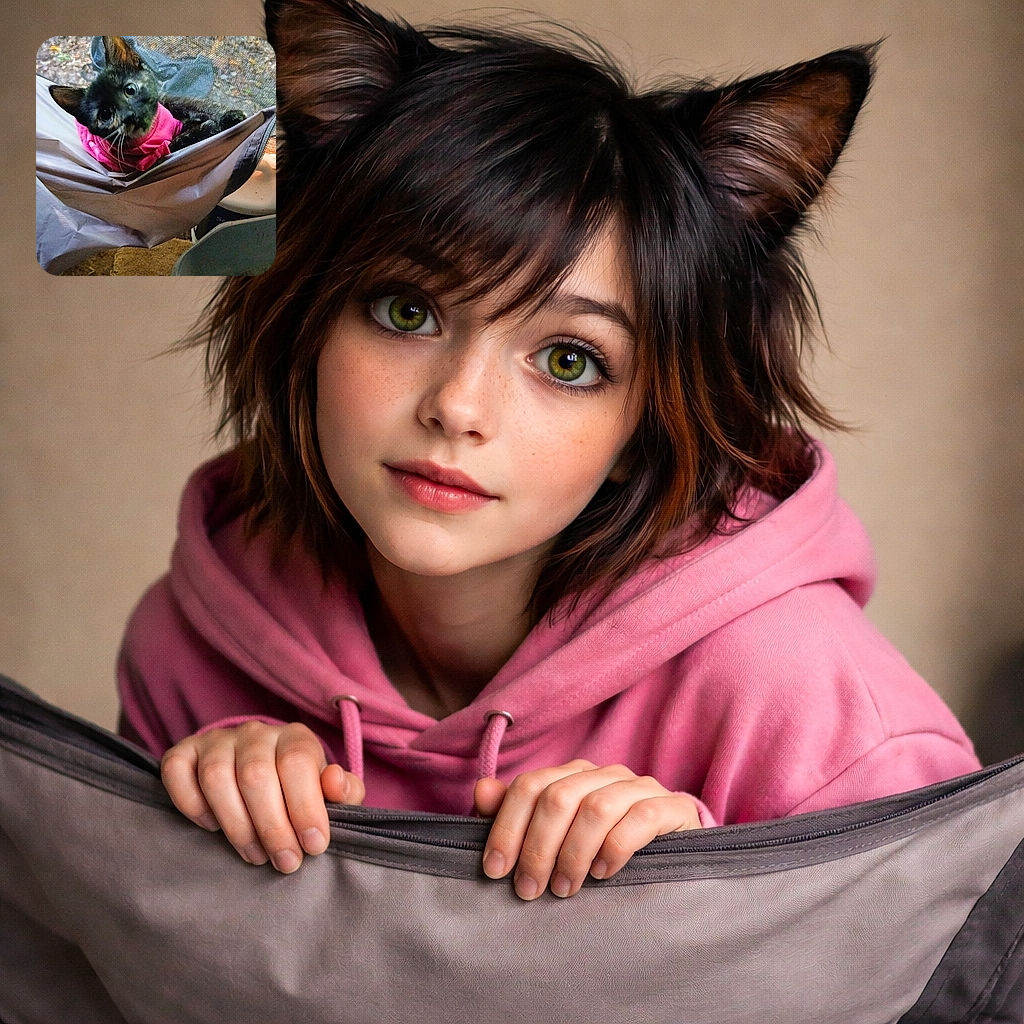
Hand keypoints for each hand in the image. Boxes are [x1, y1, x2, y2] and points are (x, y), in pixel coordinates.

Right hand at [161, 721, 364, 872]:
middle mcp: (255, 733)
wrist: (262, 776)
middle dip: (272, 826)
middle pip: (256, 775)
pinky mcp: (184, 752)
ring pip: (216, 778)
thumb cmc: (300, 791)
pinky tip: (212, 826)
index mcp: (294, 736)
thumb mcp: (330, 793)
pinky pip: (177, 772)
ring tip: (255, 855)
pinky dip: (191, 804)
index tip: (315, 846)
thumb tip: (335, 783)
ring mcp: (216, 740)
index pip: (297, 762)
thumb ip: (345, 791)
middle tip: (285, 862)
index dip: (305, 806)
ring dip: (236, 825)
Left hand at [474, 760, 699, 899]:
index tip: (494, 870)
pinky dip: (615, 848)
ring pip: (596, 808)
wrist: (670, 859)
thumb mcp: (554, 840)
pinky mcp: (671, 807)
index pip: (530, 786)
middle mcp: (603, 773)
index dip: (506, 827)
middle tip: (529, 890)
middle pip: (558, 797)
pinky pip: (640, 818)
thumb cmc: (600, 851)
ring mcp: (639, 786)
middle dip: (537, 848)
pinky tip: (602, 874)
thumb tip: (482, 790)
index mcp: (572, 775)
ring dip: (573, 853)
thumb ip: (516, 815)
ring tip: (565, 889)